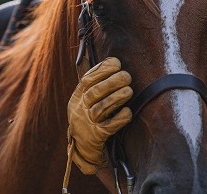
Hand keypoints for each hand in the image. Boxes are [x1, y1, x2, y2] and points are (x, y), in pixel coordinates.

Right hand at [67, 57, 132, 173]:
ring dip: (117, 97)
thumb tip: (103, 56)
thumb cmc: (89, 116)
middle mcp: (79, 110)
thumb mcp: (85, 98)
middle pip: (94, 93)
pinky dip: (120, 118)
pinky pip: (109, 127)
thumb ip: (94, 79)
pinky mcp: (97, 137)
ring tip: (129, 90)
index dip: (102, 69)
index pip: (86, 80)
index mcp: (77, 97)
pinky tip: (128, 112)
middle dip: (112, 82)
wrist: (83, 149)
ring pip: (101, 108)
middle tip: (127, 77)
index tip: (117, 63)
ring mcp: (87, 124)